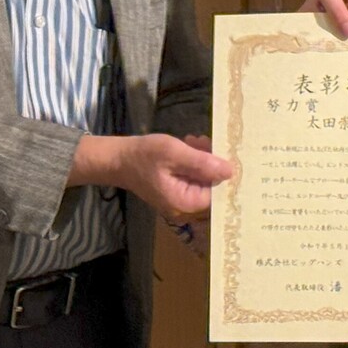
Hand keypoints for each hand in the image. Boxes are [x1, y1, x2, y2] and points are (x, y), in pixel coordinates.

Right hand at [73, 133, 233, 227]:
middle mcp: (184, 208)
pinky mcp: (176, 192)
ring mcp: (179, 201)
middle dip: (211, 162)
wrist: (117, 159)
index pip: (217, 190)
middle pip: (211, 185)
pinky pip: (193, 178)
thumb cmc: (143, 155)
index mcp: (184, 202)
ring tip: (193, 141)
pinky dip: (194, 162)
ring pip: (203, 179)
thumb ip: (202, 163)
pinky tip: (189, 147)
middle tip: (203, 140)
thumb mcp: (174, 153)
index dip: (221, 169)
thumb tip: (231, 171)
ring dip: (202, 159)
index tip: (219, 148)